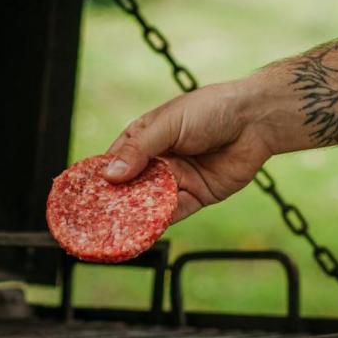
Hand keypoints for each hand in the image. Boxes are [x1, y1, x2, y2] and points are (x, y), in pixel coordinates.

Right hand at [104, 80, 272, 222]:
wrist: (255, 120)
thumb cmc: (211, 110)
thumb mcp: (169, 125)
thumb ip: (140, 150)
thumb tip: (110, 175)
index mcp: (146, 137)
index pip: (116, 160)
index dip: (100, 176)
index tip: (82, 194)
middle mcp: (159, 160)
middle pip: (131, 186)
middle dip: (116, 202)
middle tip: (96, 219)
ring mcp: (178, 179)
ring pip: (151, 202)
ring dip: (136, 214)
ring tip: (117, 228)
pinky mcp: (198, 195)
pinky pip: (175, 212)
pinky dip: (161, 221)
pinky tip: (146, 228)